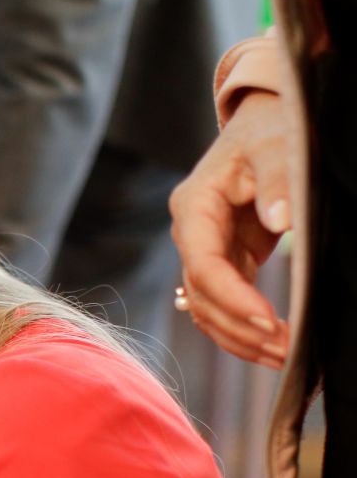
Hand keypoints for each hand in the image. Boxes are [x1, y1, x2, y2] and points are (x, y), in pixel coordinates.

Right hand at [168, 91, 296, 368]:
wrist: (263, 122)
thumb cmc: (270, 128)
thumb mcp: (276, 144)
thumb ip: (278, 178)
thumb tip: (280, 222)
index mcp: (194, 207)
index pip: (202, 265)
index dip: (232, 297)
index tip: (268, 319)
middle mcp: (191, 234)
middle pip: (200, 297)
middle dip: (240, 328)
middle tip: (285, 347)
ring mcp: (204, 249)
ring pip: (206, 310)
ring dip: (240, 338)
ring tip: (282, 356)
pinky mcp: (224, 259)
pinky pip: (223, 304)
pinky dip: (242, 328)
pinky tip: (269, 345)